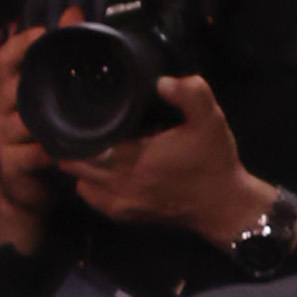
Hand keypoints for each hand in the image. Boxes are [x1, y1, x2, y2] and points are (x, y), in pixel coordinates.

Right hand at [0, 23, 56, 250]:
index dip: (20, 43)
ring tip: (66, 113)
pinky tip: (63, 148)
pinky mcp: (10, 164)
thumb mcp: (49, 97)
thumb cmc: (42, 137)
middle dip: (30, 78)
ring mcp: (1, 138)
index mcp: (7, 90)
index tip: (42, 31)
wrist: (28, 191)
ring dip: (41, 118)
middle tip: (57, 67)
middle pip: (9, 86)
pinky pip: (28, 155)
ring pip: (19, 121)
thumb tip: (74, 12)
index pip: (5, 58)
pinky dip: (46, 152)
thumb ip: (59, 57)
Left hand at [64, 68, 270, 248]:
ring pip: (79, 179)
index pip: (89, 142)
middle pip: (75, 163)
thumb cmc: (214, 160)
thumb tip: (162, 82)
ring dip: (81, 162)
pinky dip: (88, 180)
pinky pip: (89, 195)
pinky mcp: (122, 214)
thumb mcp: (210, 119)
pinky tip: (103, 164)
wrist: (222, 205)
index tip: (80, 109)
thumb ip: (191, 94)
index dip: (80, 125)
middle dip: (75, 143)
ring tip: (92, 142)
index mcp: (136, 158)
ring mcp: (118, 202)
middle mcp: (120, 183)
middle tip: (80, 123)